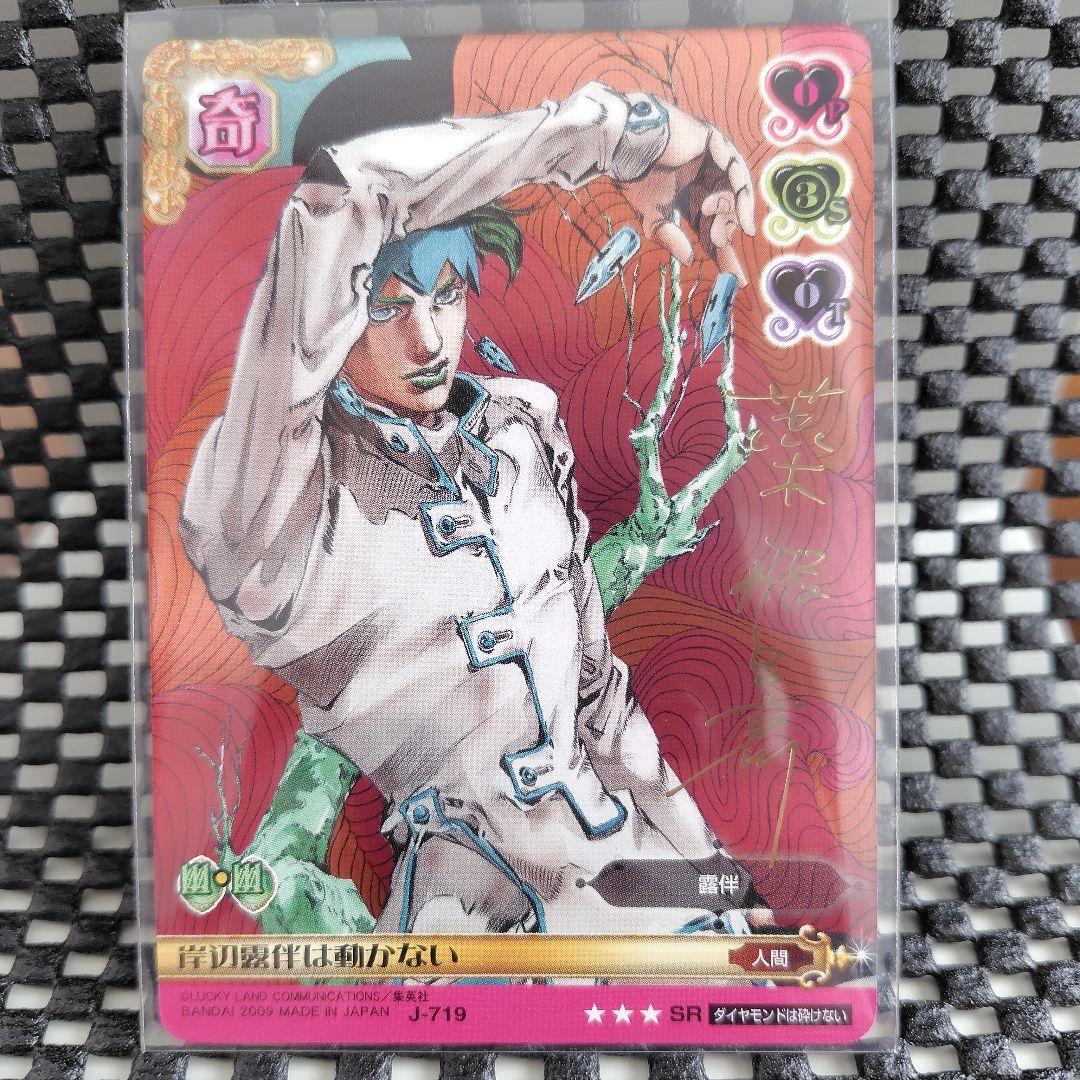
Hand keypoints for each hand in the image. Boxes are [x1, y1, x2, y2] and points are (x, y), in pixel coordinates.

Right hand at [619, 104, 754, 283]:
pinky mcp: (715, 142)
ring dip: (728, 217)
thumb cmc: (634, 178)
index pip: (711, 228)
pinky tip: (742, 218)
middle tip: (723, 252)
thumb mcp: (653, 218)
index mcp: (689, 196)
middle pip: (726, 215)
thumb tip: (690, 261)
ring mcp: (712, 159)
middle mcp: (704, 178)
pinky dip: (742, 196)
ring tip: (720, 231)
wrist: (626, 145)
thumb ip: (670, 237)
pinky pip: (736, 171)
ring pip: (734, 194)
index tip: (737, 279)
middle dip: (726, 237)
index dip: (723, 254)